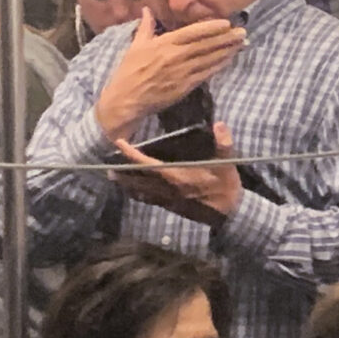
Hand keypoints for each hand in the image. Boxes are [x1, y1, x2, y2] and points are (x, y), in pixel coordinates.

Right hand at [92, 10, 245, 141]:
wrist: (126, 100)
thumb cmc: (129, 71)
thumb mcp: (135, 46)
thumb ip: (145, 27)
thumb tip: (147, 9)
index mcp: (164, 44)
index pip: (192, 33)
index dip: (210, 27)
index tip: (226, 23)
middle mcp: (175, 56)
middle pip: (205, 45)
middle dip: (225, 38)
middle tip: (243, 32)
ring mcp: (182, 73)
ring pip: (209, 59)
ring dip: (226, 51)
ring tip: (241, 44)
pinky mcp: (185, 87)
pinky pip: (206, 74)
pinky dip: (218, 66)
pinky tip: (229, 60)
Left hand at [112, 118, 243, 224]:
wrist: (230, 213)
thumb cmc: (226, 186)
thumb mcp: (227, 164)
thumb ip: (223, 144)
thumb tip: (219, 124)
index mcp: (177, 176)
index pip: (149, 164)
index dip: (133, 155)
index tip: (120, 144)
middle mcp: (169, 189)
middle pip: (139, 181)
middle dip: (124, 174)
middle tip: (108, 167)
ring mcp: (169, 200)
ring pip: (143, 192)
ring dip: (128, 185)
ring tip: (115, 179)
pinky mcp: (173, 207)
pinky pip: (151, 200)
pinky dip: (139, 194)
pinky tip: (135, 192)